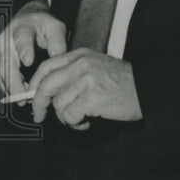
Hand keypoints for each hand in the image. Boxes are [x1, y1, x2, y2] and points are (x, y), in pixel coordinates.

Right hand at [0, 0, 66, 99]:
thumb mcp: (55, 27)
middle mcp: (6, 38)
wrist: (29, 18)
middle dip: (14, 79)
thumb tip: (58, 61)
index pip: (23, 38)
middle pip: (7, 59)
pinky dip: (7, 85)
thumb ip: (57, 42)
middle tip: (24, 94)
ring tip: (22, 98)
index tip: (28, 61)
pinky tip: (17, 94)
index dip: (25, 50)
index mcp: (23, 27)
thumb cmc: (43, 24)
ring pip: (0, 70)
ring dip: (10, 85)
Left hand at [27, 48, 141, 129]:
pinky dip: (75, 124)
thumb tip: (47, 92)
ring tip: (80, 118)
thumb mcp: (97, 68)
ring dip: (65, 118)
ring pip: (58, 104)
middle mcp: (82, 64)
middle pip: (46, 85)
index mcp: (81, 55)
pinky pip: (69, 116)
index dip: (34, 84)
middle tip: (39, 116)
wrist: (148, 89)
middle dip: (38, 104)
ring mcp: (87, 80)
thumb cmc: (124, 83)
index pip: (47, 66)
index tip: (31, 97)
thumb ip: (74, 74)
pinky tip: (87, 121)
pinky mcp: (92, 97)